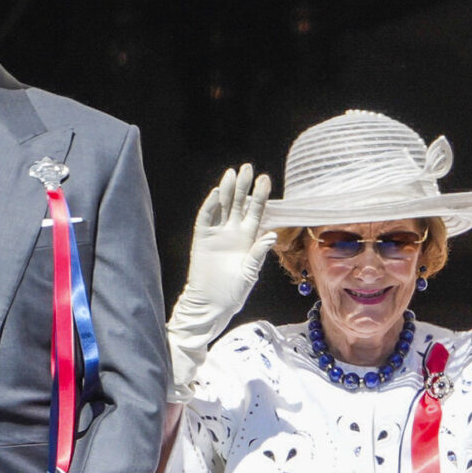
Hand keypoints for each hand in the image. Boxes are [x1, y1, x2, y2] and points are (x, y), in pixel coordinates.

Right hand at [163, 164, 273, 397]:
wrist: (211, 304)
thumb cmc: (232, 292)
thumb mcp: (249, 273)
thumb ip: (257, 254)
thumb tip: (270, 235)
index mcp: (248, 239)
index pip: (256, 212)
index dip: (260, 196)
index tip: (266, 179)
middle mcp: (233, 233)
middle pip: (239, 204)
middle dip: (244, 186)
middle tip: (248, 168)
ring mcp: (217, 235)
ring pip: (223, 207)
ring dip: (228, 190)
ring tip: (232, 173)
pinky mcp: (201, 239)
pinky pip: (206, 219)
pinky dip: (210, 206)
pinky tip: (217, 193)